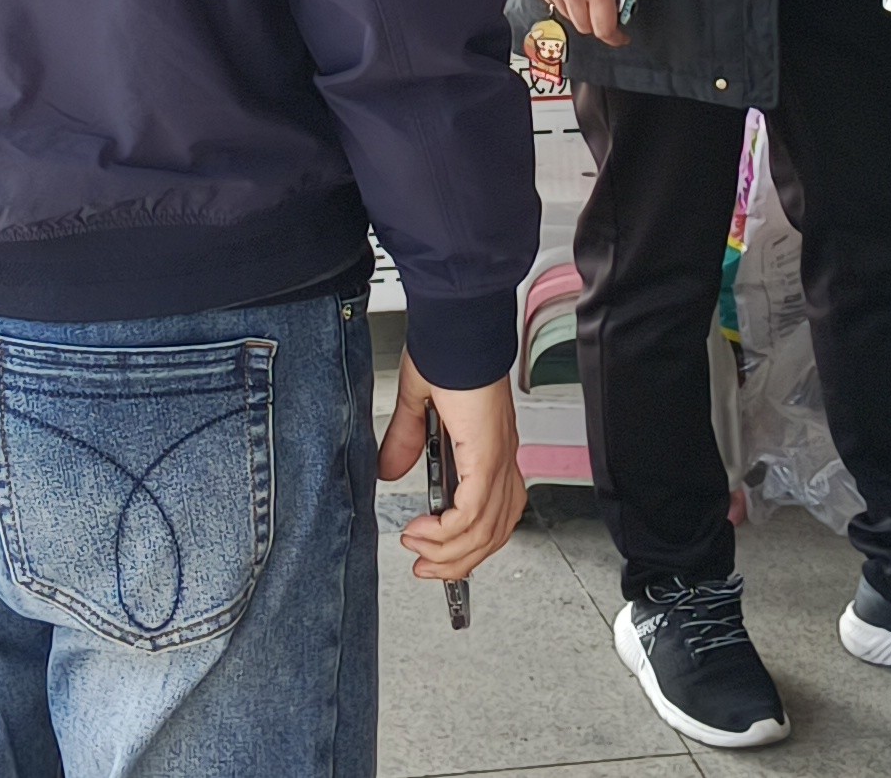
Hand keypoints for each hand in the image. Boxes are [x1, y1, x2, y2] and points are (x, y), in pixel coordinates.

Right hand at [379, 359, 522, 585]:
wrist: (456, 321)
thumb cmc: (446, 348)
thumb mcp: (419, 402)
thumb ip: (404, 439)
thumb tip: (389, 470)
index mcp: (489, 446)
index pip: (494, 512)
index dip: (470, 542)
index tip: (437, 557)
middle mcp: (500, 456)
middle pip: (494, 531)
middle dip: (459, 561)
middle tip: (427, 570)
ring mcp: (498, 456)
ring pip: (486, 530)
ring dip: (451, 553)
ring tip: (421, 554)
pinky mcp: (488, 454)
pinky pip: (474, 512)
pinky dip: (449, 533)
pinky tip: (426, 533)